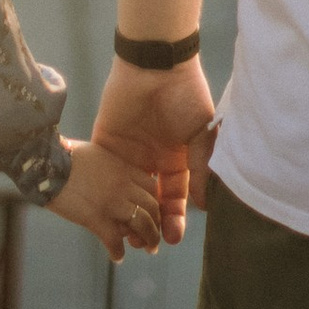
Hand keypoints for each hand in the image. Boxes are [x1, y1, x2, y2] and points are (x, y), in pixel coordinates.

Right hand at [47, 138, 166, 263]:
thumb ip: (107, 165)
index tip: (154, 212)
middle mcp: (123, 184)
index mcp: (123, 167)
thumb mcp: (95, 153)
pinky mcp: (95, 218)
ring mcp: (111, 202)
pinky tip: (118, 258)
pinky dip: (118, 251)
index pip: (152, 187)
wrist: (44, 162)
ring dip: (149, 239)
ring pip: (142, 224)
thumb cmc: (63, 155)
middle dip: (157, 224)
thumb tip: (106, 174)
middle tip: (155, 236)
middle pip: (152, 207)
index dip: (156, 202)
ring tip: (149, 249)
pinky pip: (114, 240)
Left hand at [89, 57, 217, 242]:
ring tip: (129, 237)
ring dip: (127, 213)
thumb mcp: (200, 132)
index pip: (175, 195)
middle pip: (150, 199)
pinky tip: (110, 211)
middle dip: (150, 223)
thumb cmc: (185, 93)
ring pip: (126, 191)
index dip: (175, 217)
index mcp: (177, 156)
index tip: (174, 237)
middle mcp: (152, 157)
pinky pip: (105, 171)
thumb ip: (200, 166)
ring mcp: (129, 151)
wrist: (156, 62)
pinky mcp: (107, 142)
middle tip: (150, 245)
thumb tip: (203, 205)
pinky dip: (106, 191)